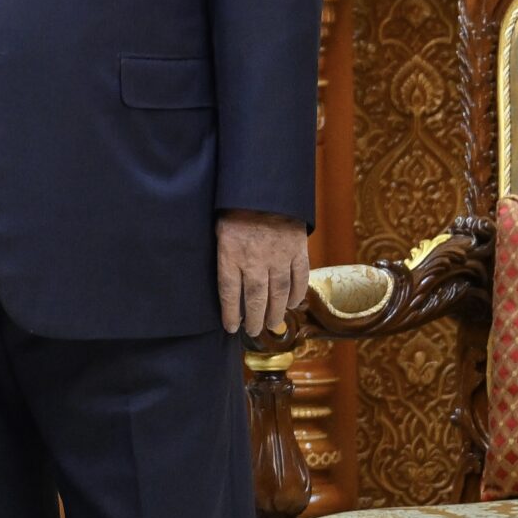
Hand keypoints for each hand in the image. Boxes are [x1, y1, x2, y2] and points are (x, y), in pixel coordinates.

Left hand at [217, 210, 310, 342]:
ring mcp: (278, 256)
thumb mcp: (218, 228)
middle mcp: (254, 260)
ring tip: (273, 324)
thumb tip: (223, 277)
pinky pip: (299, 277)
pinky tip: (293, 304)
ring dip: (276, 312)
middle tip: (254, 330)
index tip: (231, 327)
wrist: (264, 186)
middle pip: (255, 298)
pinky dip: (297, 293)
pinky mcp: (297, 250)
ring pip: (278, 293)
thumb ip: (222, 253)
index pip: (229, 293)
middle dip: (254, 318)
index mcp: (230, 254)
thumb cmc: (235, 206)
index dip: (230, 314)